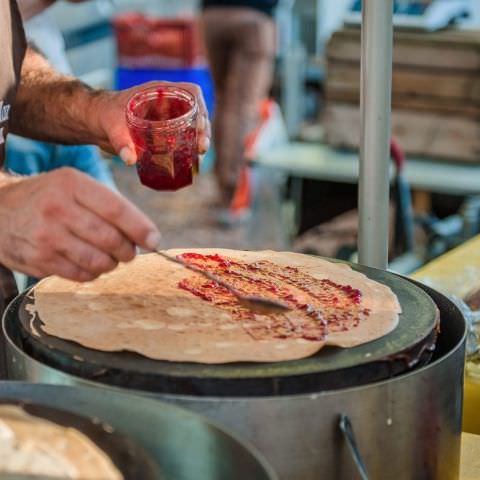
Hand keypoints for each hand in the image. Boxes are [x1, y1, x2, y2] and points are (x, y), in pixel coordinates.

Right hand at [0, 168, 160, 280]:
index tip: (154, 240)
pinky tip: (89, 263)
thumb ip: (109, 205)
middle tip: (129, 251)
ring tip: (109, 257)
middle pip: (111, 239)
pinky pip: (81, 275)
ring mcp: (46, 237)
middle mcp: (58, 209)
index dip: (141, 228)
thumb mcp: (74, 185)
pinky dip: (93, 273)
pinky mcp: (39, 260)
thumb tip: (145, 234)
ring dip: (111, 263)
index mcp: (72, 184)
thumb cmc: (48, 198)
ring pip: (98, 262)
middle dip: (128, 251)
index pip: (117, 209)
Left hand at [90, 81, 210, 164]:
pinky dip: (189, 151)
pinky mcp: (164, 134)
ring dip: (199, 142)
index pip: (191, 93)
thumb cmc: (102, 114)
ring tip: (199, 158)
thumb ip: (119, 140)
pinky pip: (183, 140)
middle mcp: (168, 104)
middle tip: (202, 148)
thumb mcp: (110, 124)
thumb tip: (129, 159)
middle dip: (204, 130)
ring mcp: (167, 120)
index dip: (201, 106)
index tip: (200, 124)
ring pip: (192, 128)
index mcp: (160, 92)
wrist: (94, 122)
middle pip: (197, 113)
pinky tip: (190, 164)